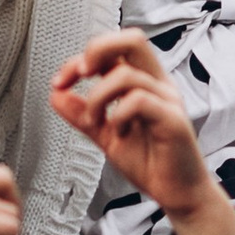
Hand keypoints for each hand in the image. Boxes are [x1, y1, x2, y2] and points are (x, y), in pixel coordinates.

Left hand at [48, 29, 234, 234]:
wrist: (177, 194)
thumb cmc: (150, 162)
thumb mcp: (106, 135)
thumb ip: (82, 115)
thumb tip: (57, 95)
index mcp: (143, 82)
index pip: (112, 50)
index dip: (80, 59)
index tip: (60, 82)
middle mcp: (157, 84)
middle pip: (132, 40)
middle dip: (98, 50)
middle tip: (80, 74)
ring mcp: (168, 99)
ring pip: (128, 74)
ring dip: (98, 97)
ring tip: (95, 122)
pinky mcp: (173, 119)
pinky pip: (141, 100)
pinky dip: (119, 114)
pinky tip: (118, 132)